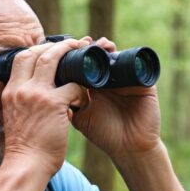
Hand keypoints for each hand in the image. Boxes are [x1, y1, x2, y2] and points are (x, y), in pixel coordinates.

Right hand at [0, 37, 89, 177]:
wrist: (25, 166)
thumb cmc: (24, 149)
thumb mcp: (16, 119)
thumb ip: (25, 103)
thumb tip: (40, 97)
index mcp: (10, 92)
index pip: (21, 58)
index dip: (37, 50)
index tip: (50, 50)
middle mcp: (20, 89)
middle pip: (35, 52)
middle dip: (56, 45)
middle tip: (72, 45)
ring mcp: (36, 95)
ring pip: (52, 59)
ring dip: (69, 53)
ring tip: (82, 54)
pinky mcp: (53, 104)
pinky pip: (73, 86)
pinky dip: (81, 89)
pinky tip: (82, 98)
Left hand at [70, 38, 162, 159]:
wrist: (129, 148)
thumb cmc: (105, 134)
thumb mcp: (81, 117)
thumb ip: (67, 104)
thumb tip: (45, 93)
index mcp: (95, 86)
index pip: (84, 65)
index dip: (75, 55)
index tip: (66, 49)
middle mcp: (110, 80)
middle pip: (99, 56)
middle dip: (90, 47)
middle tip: (82, 43)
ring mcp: (127, 80)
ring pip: (116, 56)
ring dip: (107, 48)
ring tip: (99, 45)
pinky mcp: (144, 83)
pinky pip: (137, 65)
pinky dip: (127, 56)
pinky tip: (116, 53)